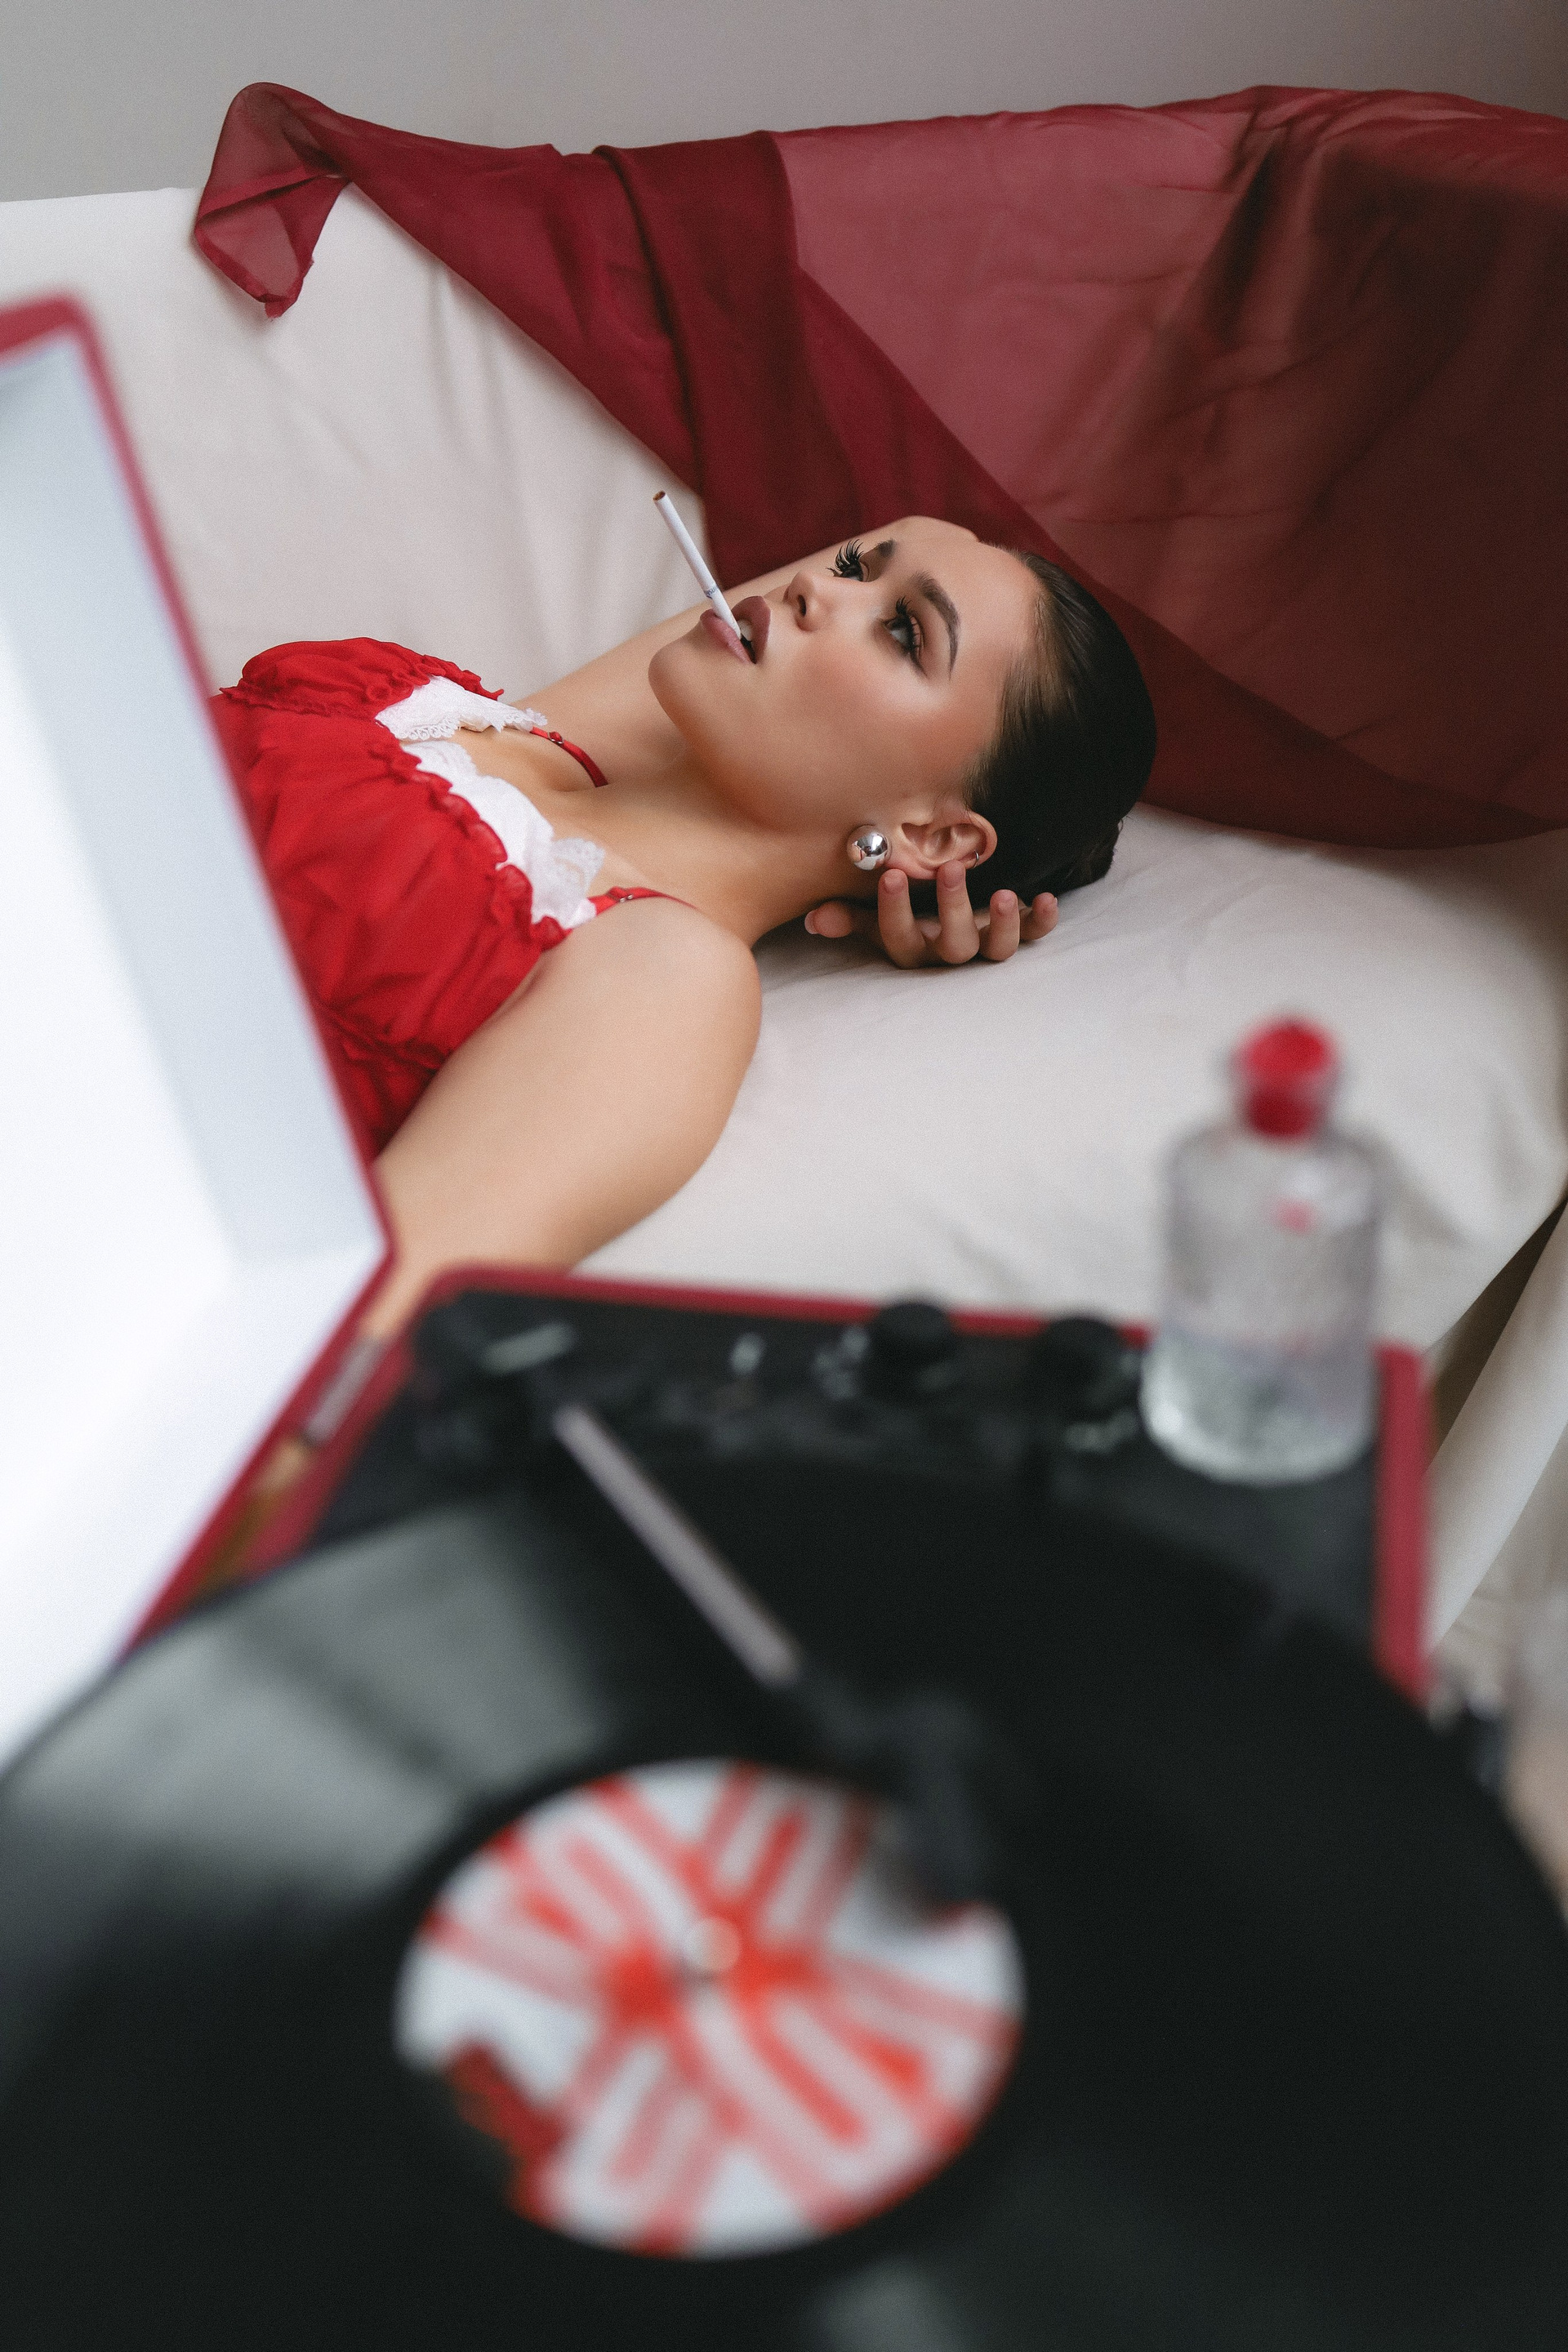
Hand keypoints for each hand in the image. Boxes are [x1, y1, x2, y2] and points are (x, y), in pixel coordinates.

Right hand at [803, 861, 1058, 968]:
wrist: (954, 925)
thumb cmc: (911, 918)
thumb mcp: (875, 919)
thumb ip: (849, 916)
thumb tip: (814, 919)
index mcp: (915, 950)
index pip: (900, 936)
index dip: (894, 910)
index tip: (891, 873)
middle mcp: (951, 955)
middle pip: (954, 945)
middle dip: (953, 909)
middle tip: (948, 871)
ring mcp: (986, 946)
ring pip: (998, 950)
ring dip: (1004, 925)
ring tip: (1006, 895)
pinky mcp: (1018, 935)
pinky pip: (1035, 936)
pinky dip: (1044, 921)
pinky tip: (1047, 899)